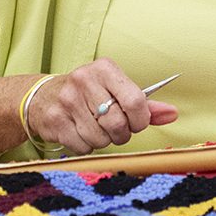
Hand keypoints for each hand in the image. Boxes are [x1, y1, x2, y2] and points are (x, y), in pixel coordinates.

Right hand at [23, 58, 177, 155]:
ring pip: (100, 138)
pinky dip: (86, 146)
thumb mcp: (116, 90)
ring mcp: (66, 101)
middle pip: (118, 124)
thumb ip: (145, 104)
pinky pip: (83, 146)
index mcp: (104, 69)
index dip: (141, 120)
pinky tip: (80, 132)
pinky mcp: (54, 120)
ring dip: (104, 140)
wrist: (43, 97)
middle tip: (116, 129)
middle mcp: (83, 80)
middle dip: (122, 134)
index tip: (137, 122)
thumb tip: (172, 114)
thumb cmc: (89, 94)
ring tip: (96, 128)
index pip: (135, 100)